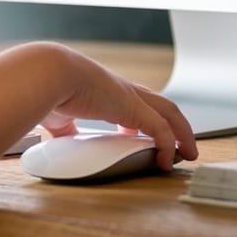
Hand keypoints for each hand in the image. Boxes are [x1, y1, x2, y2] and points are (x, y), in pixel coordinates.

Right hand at [41, 46, 196, 169]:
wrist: (50, 74)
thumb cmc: (48, 89)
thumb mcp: (59, 114)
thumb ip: (65, 130)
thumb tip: (64, 145)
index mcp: (104, 91)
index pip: (133, 102)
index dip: (139, 120)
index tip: (137, 137)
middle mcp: (122, 91)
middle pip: (160, 104)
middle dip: (173, 124)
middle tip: (179, 145)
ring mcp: (131, 97)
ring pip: (169, 112)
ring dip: (182, 133)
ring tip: (187, 153)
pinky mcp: (134, 108)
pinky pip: (161, 130)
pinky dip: (168, 146)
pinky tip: (166, 162)